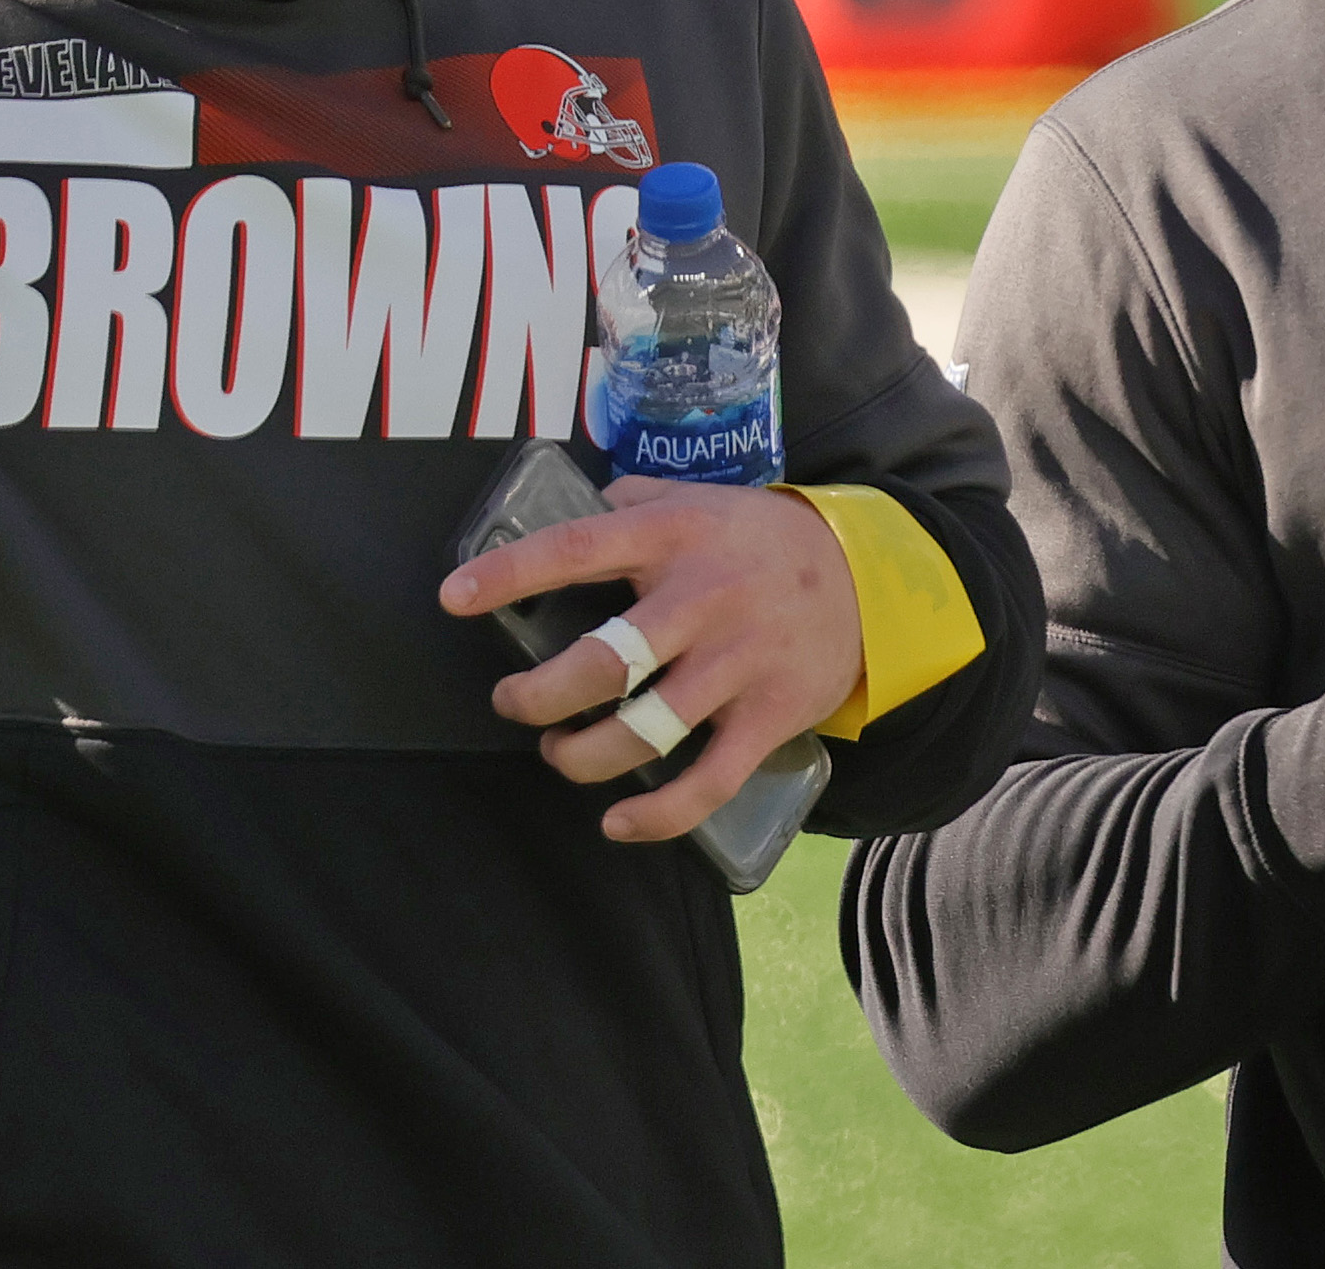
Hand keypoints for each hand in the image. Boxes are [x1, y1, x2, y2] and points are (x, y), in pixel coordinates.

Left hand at [438, 476, 862, 845]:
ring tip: (562, 754)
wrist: (869, 577)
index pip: (575, 550)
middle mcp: (702, 599)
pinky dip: (657, 817)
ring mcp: (739, 663)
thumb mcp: (696, 499)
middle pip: (601, 664)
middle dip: (538, 697)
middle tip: (514, 702)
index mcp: (672, 535)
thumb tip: (564, 509)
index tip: (454, 598)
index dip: (509, 575)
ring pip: (644, 733)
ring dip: (583, 757)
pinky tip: (617, 824)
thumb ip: (631, 502)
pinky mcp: (770, 716)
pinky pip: (706, 782)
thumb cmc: (758, 538)